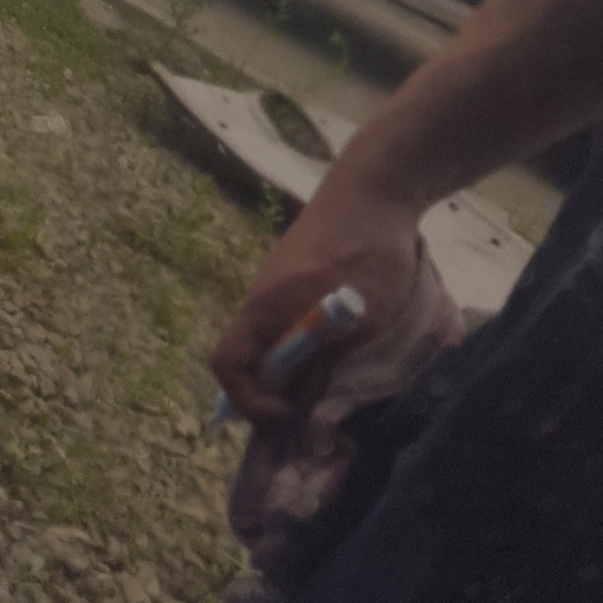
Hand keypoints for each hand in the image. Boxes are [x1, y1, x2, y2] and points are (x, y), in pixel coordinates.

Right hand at [207, 177, 419, 427]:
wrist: (374, 188)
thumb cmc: (367, 254)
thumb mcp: (362, 323)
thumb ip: (332, 365)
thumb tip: (313, 409)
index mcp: (266, 309)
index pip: (227, 366)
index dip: (251, 402)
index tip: (292, 413)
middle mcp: (261, 299)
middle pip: (247, 359)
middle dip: (274, 393)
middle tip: (318, 413)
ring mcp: (277, 285)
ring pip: (270, 342)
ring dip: (293, 370)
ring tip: (333, 383)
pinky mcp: (296, 277)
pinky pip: (287, 324)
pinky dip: (305, 346)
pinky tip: (342, 345)